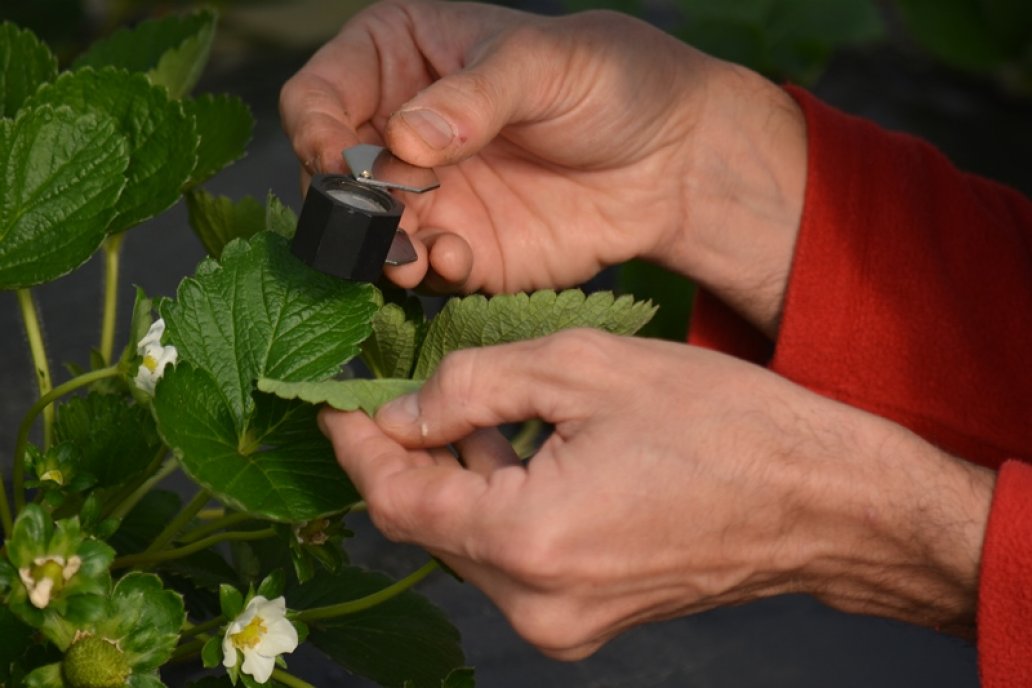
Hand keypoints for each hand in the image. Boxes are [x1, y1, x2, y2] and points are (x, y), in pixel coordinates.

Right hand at [281, 1, 805, 333]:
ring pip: (363, 233)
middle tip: (380, 216)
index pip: (318, 94)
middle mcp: (399, 130)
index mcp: (401, 58)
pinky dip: (424, 272)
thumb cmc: (610, 81)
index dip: (314, 129)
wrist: (670, 159)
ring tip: (414, 254)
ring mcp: (426, 194)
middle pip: (327, 173)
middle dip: (343, 203)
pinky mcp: (457, 247)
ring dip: (377, 250)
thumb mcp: (544, 63)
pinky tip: (456, 259)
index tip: (333, 160)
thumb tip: (407, 137)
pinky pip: (417, 269)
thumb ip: (475, 95)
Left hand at [320, 329, 992, 657]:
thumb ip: (474, 385)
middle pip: (429, 526)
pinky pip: (514, 561)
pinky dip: (502, 508)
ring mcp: (565, 623)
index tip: (334, 404)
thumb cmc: (725, 426)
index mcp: (529, 540)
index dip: (357, 446)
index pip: (397, 498)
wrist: (821, 500)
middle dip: (410, 458)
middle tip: (409, 393)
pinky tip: (528, 455)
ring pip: (470, 544)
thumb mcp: (587, 368)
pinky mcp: (589, 620)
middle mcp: (537, 603)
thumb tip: (405, 411)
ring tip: (482, 415)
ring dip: (461, 481)